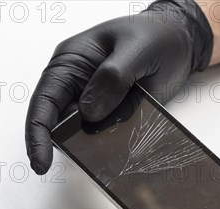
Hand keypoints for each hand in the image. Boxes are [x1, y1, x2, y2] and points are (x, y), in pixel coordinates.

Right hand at [25, 0, 212, 174]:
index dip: (37, 133)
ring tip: (99, 150)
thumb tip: (90, 112)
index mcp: (70, 62)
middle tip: (66, 162)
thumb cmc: (157, 35)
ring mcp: (91, 102)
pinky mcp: (108, 116)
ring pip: (79, 134)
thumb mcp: (137, 49)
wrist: (182, 43)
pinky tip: (117, 146)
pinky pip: (102, 137)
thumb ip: (112, 78)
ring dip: (88, 144)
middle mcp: (74, 84)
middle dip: (61, 143)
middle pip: (56, 122)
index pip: (44, 101)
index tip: (40, 161)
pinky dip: (107, 144)